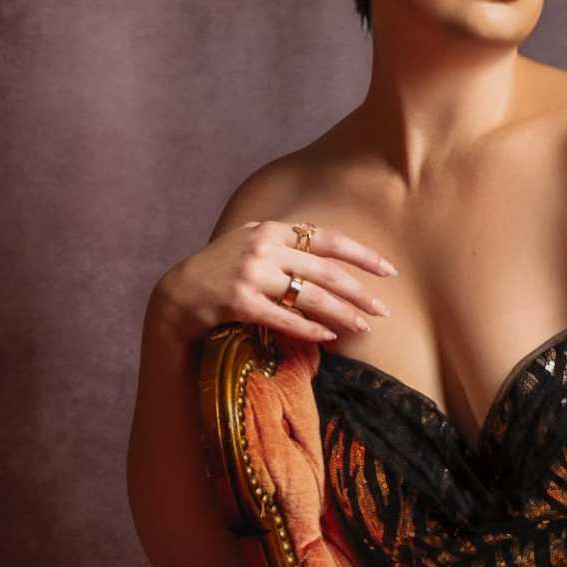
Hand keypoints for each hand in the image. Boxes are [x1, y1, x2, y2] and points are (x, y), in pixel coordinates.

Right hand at [154, 216, 398, 349]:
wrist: (177, 294)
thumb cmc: (221, 270)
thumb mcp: (251, 243)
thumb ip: (286, 245)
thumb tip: (332, 257)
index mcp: (272, 230)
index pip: (328, 239)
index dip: (362, 255)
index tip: (389, 270)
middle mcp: (264, 248)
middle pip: (326, 272)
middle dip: (360, 293)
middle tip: (382, 311)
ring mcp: (251, 274)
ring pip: (311, 296)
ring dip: (343, 314)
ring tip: (363, 328)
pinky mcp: (239, 302)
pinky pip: (285, 318)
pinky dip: (310, 329)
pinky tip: (328, 337)